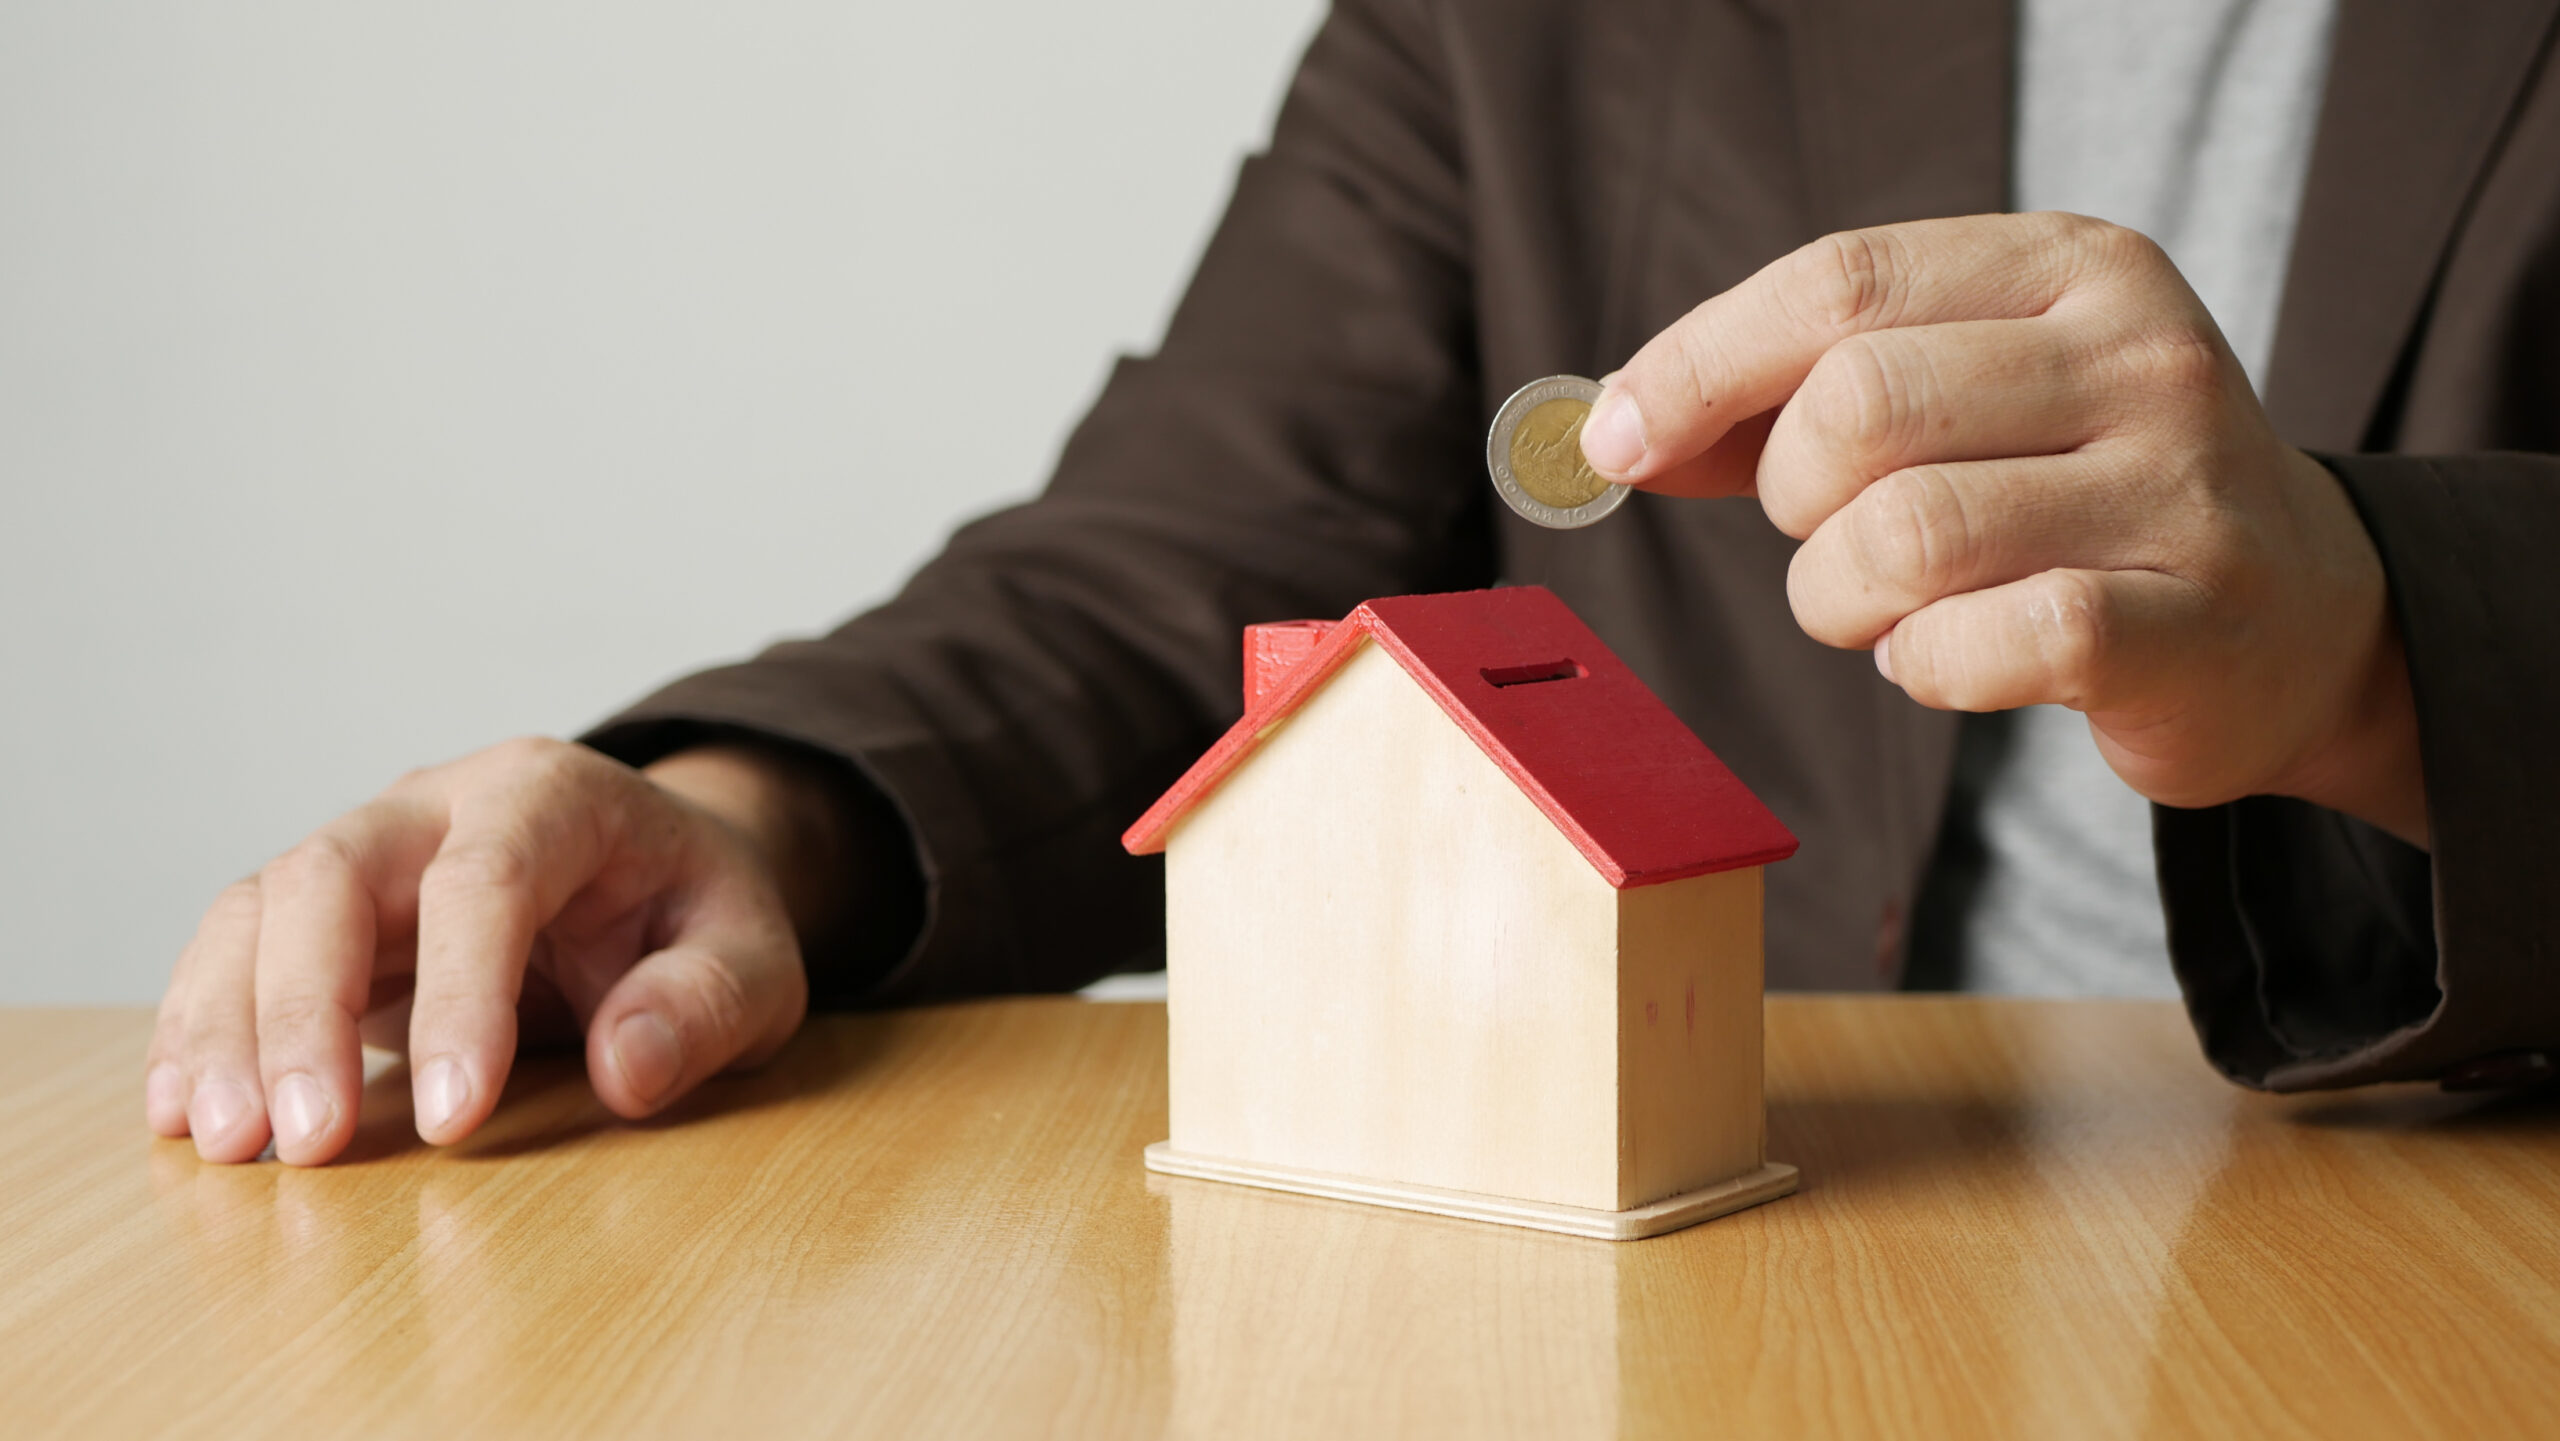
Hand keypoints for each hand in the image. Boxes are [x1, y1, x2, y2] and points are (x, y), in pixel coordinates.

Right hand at [147, 738, 831, 1164]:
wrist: (661, 872)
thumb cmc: (698, 917)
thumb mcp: (751, 960)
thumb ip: (704, 1004)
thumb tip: (629, 1069)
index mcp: (554, 795)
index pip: (487, 878)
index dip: (462, 996)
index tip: (453, 1119)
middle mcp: (441, 803)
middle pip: (336, 873)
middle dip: (306, 1009)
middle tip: (307, 1140)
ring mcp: (370, 848)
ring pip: (263, 908)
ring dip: (229, 1025)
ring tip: (229, 1143)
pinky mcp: (325, 912)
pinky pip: (236, 947)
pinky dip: (200, 1025)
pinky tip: (183, 1112)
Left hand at [1581, 212, 2426, 846]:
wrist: (2299, 618)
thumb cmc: (2082, 498)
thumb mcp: (1965, 401)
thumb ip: (1792, 401)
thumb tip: (1615, 431)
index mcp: (2068, 265)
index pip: (1839, 281)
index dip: (1699, 364)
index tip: (1615, 436)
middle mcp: (2137, 352)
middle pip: (1857, 406)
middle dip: (1793, 496)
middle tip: (1829, 536)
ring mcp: (2178, 485)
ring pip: (1902, 534)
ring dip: (1841, 596)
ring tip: (1885, 608)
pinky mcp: (2186, 623)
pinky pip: (1978, 644)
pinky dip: (1921, 666)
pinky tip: (1950, 656)